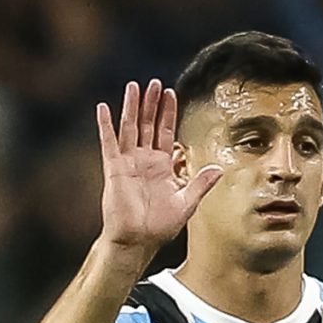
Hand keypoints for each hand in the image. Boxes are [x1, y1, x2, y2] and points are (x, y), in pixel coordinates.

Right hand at [95, 81, 219, 257]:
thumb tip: (219, 168)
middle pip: (148, 125)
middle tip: (155, 82)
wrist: (139, 240)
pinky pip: (109, 143)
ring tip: (134, 86)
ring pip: (130, 128)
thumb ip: (200, 184)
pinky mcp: (114, 169)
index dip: (168, 113)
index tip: (171, 93)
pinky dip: (106, 126)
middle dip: (151, 104)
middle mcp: (145, 160)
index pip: (166, 132)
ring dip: (131, 107)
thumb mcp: (186, 203)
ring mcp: (128, 162)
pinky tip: (104, 108)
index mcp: (162, 166)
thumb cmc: (160, 225)